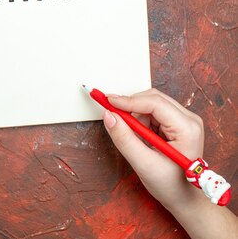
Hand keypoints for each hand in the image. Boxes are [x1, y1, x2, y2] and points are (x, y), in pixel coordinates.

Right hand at [102, 88, 203, 209]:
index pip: (154, 103)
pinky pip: (153, 112)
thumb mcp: (144, 164)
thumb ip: (124, 139)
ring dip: (136, 116)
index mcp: (187, 129)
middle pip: (153, 99)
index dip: (128, 101)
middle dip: (131, 107)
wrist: (185, 198)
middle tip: (113, 117)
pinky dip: (141, 121)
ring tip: (137, 140)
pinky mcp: (178, 123)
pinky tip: (143, 138)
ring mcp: (185, 120)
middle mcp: (189, 120)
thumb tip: (109, 116)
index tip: (107, 101)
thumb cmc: (171, 186)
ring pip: (151, 104)